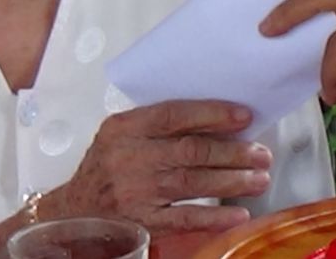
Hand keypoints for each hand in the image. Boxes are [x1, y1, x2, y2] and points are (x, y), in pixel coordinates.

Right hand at [50, 100, 270, 239]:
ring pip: (193, 182)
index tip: (244, 117)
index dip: (212, 114)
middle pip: (191, 150)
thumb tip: (215, 120)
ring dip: (232, 181)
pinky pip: (184, 218)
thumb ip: (157, 124)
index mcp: (125, 128)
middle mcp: (130, 158)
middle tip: (261, 153)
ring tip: (259, 179)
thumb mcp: (121, 134)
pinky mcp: (142, 220)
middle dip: (233, 152)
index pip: (174, 115)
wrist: (74, 211)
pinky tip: (238, 213)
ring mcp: (136, 191)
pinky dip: (214, 217)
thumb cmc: (106, 168)